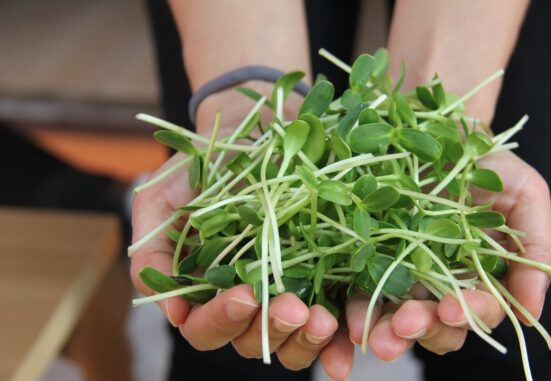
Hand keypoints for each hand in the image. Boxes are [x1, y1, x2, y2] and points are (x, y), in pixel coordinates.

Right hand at [130, 151, 352, 379]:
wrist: (252, 127)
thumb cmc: (202, 164)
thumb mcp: (162, 200)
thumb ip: (154, 254)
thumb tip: (175, 315)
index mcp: (206, 288)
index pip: (206, 328)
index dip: (222, 320)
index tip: (244, 294)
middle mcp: (247, 296)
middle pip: (253, 340)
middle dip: (271, 328)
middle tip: (292, 307)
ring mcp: (286, 289)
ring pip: (292, 339)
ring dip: (306, 338)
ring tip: (321, 318)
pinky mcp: (322, 276)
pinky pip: (332, 319)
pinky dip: (337, 340)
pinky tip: (347, 342)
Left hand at [344, 150, 550, 359]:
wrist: (440, 128)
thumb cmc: (489, 162)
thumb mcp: (527, 194)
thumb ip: (537, 248)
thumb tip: (532, 314)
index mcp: (484, 276)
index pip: (480, 309)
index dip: (469, 314)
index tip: (452, 308)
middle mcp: (445, 284)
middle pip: (437, 325)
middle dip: (422, 330)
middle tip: (404, 325)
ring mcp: (406, 273)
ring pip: (398, 318)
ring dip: (386, 332)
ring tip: (372, 336)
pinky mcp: (372, 258)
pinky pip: (362, 290)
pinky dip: (357, 309)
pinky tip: (351, 318)